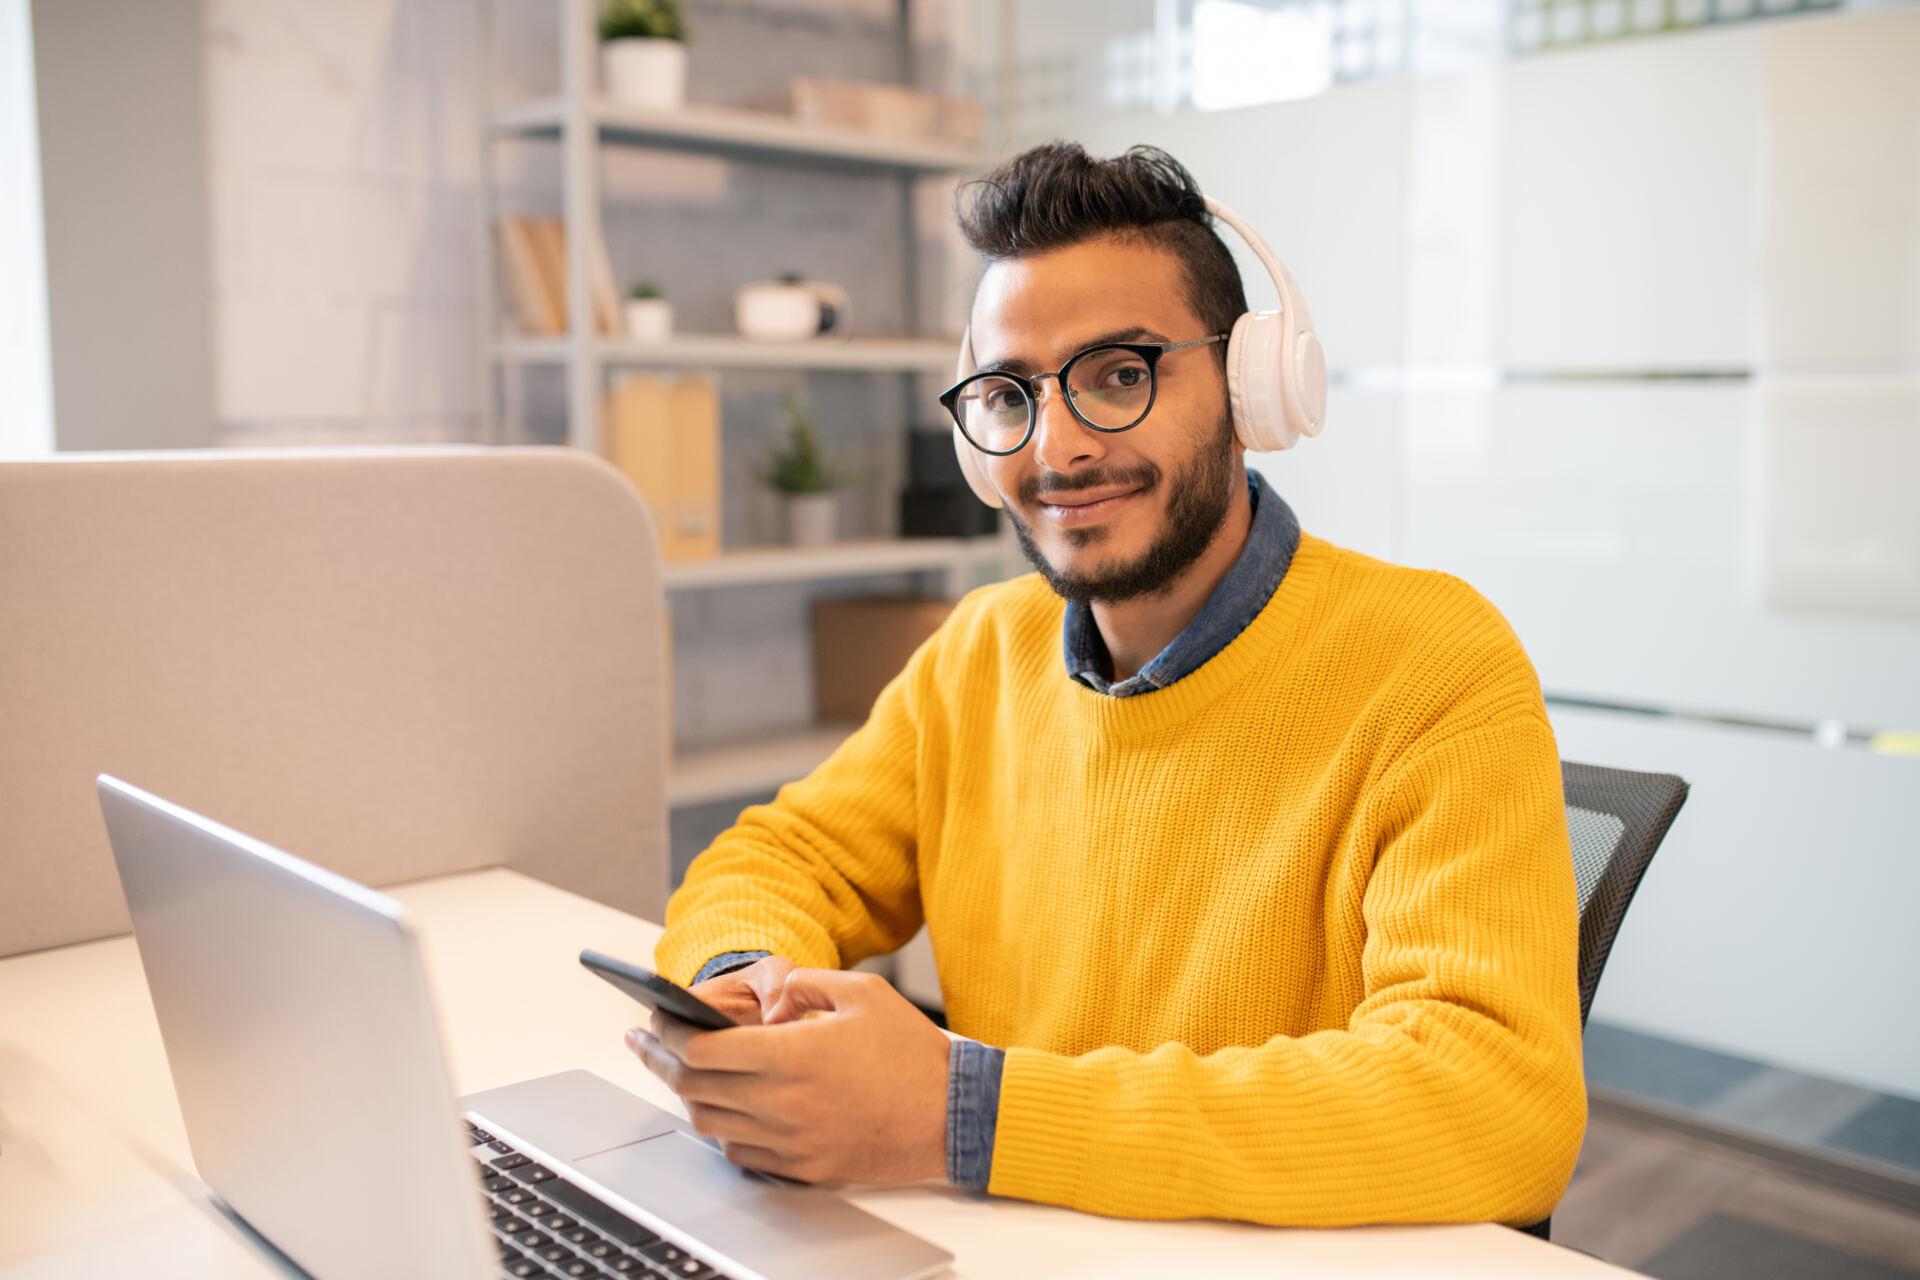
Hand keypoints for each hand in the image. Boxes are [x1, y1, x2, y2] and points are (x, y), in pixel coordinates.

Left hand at [626, 968, 950, 1185]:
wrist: (953, 1116)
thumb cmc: (911, 1054)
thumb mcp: (862, 993)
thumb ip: (805, 985)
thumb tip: (768, 1001)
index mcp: (794, 1056)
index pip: (703, 1050)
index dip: (668, 1033)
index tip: (653, 1019)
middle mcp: (784, 1104)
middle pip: (694, 1088)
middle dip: (659, 1061)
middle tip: (645, 1043)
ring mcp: (791, 1142)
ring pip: (710, 1124)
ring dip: (687, 1096)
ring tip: (678, 1072)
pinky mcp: (803, 1168)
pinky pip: (741, 1151)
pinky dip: (722, 1128)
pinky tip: (724, 1106)